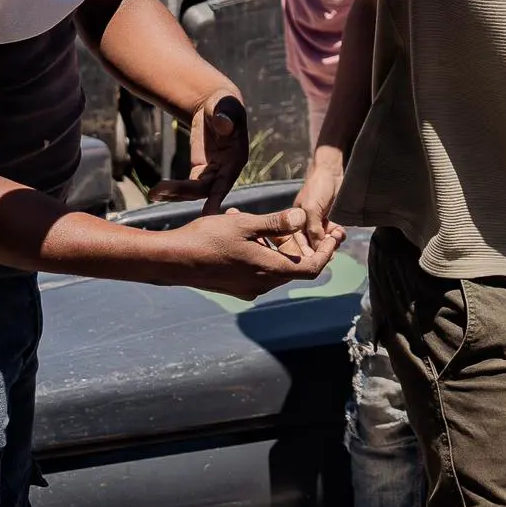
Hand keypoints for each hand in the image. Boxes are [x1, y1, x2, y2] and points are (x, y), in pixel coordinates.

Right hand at [156, 204, 334, 298]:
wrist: (172, 261)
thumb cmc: (207, 239)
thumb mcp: (244, 224)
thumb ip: (275, 223)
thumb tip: (302, 218)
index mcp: (269, 270)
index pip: (311, 268)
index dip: (326, 253)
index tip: (333, 236)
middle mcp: (261, 285)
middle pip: (290, 265)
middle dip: (292, 242)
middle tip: (288, 220)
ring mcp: (245, 288)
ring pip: (270, 265)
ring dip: (268, 242)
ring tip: (251, 219)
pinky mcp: (232, 287)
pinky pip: (253, 268)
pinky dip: (255, 250)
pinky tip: (237, 228)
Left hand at [158, 92, 248, 209]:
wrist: (216, 106)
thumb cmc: (223, 103)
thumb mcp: (225, 106)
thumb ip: (225, 115)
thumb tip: (223, 123)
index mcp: (236, 158)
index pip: (225, 181)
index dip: (217, 196)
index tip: (207, 213)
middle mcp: (227, 170)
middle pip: (205, 189)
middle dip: (182, 192)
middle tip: (158, 191)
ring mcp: (214, 173)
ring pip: (194, 191)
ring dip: (175, 194)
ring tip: (153, 194)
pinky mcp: (201, 172)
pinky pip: (188, 186)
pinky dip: (173, 190)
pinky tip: (156, 193)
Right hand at [294, 143, 346, 249]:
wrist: (332, 170)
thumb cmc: (317, 186)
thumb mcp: (311, 209)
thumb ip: (313, 229)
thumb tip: (317, 249)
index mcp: (294, 223)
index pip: (298, 245)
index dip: (308, 253)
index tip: (320, 257)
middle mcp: (305, 226)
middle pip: (312, 246)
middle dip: (323, 249)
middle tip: (332, 246)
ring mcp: (318, 224)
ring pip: (325, 242)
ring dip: (333, 242)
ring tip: (338, 235)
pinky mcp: (330, 220)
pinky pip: (333, 235)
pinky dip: (338, 236)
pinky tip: (340, 231)